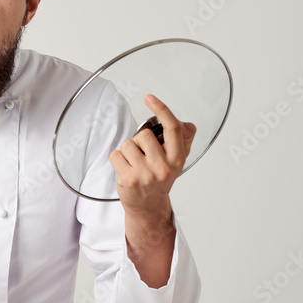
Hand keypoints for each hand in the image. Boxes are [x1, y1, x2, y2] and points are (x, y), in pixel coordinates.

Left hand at [109, 95, 196, 286]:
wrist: (148, 205)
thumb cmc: (160, 177)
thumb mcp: (176, 160)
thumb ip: (181, 140)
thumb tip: (186, 124)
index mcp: (178, 158)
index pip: (172, 129)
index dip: (162, 110)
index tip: (149, 97)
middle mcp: (164, 167)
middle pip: (143, 135)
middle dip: (139, 142)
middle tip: (143, 156)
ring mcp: (146, 174)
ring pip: (127, 144)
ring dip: (127, 151)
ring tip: (134, 164)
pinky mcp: (129, 180)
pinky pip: (115, 155)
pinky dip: (117, 160)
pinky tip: (125, 170)